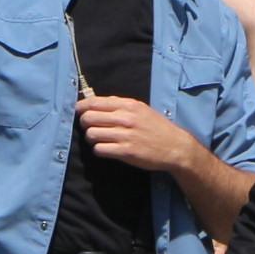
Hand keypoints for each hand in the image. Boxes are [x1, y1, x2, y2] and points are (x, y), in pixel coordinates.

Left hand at [75, 95, 205, 178]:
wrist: (175, 147)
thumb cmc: (157, 128)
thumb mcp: (141, 109)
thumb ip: (120, 105)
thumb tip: (96, 102)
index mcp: (129, 105)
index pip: (95, 102)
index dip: (82, 107)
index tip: (78, 112)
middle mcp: (126, 118)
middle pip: (89, 118)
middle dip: (85, 124)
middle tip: (90, 128)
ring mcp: (125, 135)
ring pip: (92, 134)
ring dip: (91, 138)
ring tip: (98, 140)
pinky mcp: (126, 151)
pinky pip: (100, 149)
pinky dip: (99, 150)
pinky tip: (105, 149)